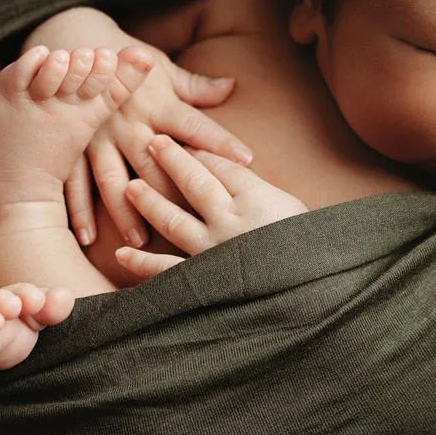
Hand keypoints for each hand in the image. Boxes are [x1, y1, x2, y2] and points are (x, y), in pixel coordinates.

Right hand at [70, 47, 253, 247]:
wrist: (72, 41)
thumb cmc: (125, 57)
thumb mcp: (161, 66)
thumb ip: (194, 85)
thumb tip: (231, 87)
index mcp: (157, 103)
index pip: (195, 126)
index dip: (221, 142)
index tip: (247, 160)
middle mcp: (129, 123)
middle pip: (154, 165)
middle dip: (172, 195)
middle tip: (191, 226)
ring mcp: (98, 137)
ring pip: (114, 180)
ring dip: (126, 212)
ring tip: (139, 241)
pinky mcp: (73, 146)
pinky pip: (75, 181)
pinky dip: (79, 210)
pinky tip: (86, 238)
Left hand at [112, 135, 308, 278]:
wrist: (312, 295)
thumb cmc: (310, 248)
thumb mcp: (292, 208)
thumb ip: (259, 192)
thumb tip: (234, 174)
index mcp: (255, 198)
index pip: (221, 165)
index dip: (199, 150)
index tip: (182, 139)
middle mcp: (229, 220)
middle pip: (193, 181)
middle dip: (170, 159)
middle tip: (150, 141)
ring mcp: (212, 251)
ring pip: (173, 219)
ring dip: (149, 201)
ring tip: (131, 187)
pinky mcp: (203, 280)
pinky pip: (166, 270)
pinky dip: (142, 263)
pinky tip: (123, 253)